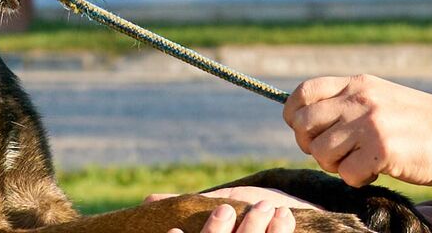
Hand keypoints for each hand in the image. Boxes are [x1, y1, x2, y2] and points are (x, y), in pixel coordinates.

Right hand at [146, 186, 316, 232]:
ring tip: (264, 207)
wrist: (283, 217)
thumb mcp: (211, 212)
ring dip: (254, 227)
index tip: (173, 231)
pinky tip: (283, 215)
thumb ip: (188, 209)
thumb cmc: (241, 218)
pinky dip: (282, 231)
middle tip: (224, 209)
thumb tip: (149, 201)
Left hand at [283, 74, 431, 186]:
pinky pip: (346, 174)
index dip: (294, 115)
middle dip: (310, 145)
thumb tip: (305, 118)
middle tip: (333, 154)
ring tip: (358, 162)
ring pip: (321, 152)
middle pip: (304, 125)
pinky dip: (356, 180)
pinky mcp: (381, 150)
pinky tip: (374, 172)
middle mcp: (359, 99)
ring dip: (335, 165)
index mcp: (357, 83)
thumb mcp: (380, 96)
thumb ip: (347, 102)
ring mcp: (370, 124)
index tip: (305, 131)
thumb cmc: (417, 123)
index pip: (303, 92)